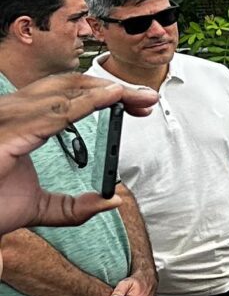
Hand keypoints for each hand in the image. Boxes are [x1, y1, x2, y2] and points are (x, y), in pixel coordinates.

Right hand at [0, 74, 150, 235]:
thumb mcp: (38, 209)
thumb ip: (71, 208)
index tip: (137, 103)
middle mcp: (11, 114)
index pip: (64, 96)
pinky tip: (112, 99)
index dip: (103, 94)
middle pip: (68, 86)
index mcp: (18, 123)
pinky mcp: (10, 133)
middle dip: (112, 89)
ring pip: (66, 92)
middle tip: (148, 99)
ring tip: (140, 98)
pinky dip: (88, 103)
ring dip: (108, 92)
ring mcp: (8, 119)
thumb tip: (110, 201)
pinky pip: (56, 113)